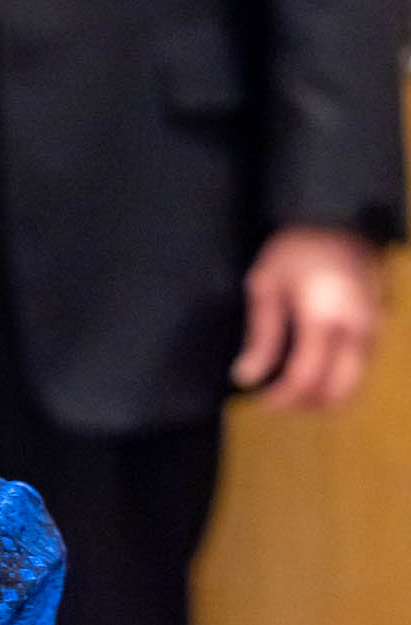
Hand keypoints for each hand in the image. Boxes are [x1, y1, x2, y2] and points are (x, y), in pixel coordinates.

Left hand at [230, 225, 384, 410]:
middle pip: (336, 392)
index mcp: (324, 320)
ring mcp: (373, 330)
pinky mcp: (378, 327)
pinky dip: (337, 381)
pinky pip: (361, 369)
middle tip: (276, 401)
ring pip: (354, 385)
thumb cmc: (296, 249)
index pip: (305, 378)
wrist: (341, 220)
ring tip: (290, 389)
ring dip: (322, 396)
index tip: (260, 400)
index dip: (281, 398)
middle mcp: (356, 330)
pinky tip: (311, 371)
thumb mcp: (266, 287)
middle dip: (304, 404)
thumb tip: (246, 378)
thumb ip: (260, 336)